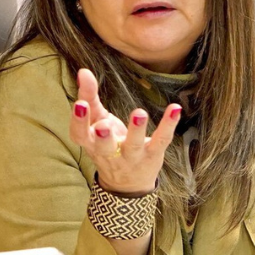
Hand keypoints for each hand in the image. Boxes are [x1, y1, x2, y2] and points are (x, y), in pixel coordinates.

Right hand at [69, 68, 181, 194]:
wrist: (127, 184)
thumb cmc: (108, 144)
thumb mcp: (96, 122)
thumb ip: (89, 97)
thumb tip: (83, 70)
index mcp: (91, 143)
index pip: (80, 134)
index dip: (79, 121)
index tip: (80, 104)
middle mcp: (109, 152)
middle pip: (104, 146)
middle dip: (103, 136)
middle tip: (104, 124)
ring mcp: (132, 156)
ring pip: (133, 145)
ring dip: (136, 130)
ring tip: (139, 112)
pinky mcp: (152, 154)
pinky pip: (161, 140)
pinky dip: (168, 125)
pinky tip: (175, 109)